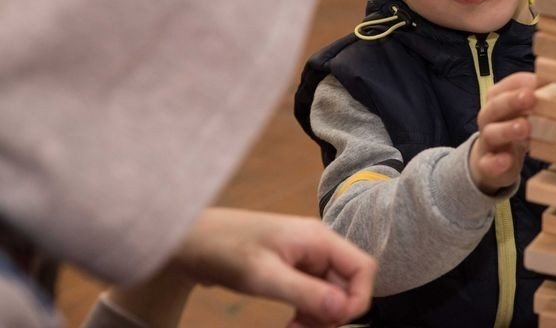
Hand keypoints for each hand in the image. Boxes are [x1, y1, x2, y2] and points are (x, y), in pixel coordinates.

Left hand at [174, 208, 375, 327]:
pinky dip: (307, 311)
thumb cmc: (224, 249)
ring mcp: (305, 256)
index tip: (332, 323)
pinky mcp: (291, 267)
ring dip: (320, 316)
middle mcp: (317, 245)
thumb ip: (306, 292)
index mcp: (318, 239)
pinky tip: (290, 322)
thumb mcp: (264, 276)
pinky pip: (313, 293)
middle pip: (348, 283)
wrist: (189, 240)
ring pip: (331, 292)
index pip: (363, 268)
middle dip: (334, 313)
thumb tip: (343, 310)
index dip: (357, 299)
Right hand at [470, 72, 536, 193]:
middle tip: (530, 97)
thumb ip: (538, 98)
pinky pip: (487, 163)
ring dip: (507, 129)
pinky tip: (506, 160)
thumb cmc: (514, 129)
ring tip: (524, 127)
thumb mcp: (524, 112)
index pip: (505, 86)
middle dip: (512, 100)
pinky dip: (496, 162)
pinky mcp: (486, 165)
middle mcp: (489, 118)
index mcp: (497, 100)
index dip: (520, 83)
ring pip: (491, 133)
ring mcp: (486, 142)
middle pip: (495, 106)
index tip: (538, 80)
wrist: (492, 161)